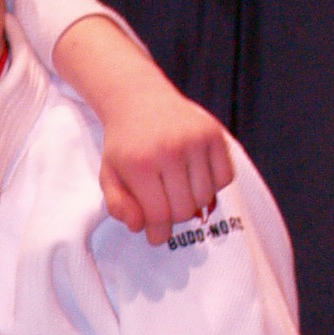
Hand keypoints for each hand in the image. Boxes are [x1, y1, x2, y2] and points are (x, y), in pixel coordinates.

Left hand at [59, 20, 231, 245]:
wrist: (140, 99)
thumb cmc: (125, 144)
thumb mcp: (108, 175)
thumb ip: (118, 206)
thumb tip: (139, 227)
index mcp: (140, 163)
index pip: (160, 215)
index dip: (158, 232)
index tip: (156, 235)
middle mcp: (170, 150)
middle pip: (184, 210)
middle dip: (173, 216)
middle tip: (164, 206)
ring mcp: (195, 140)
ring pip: (205, 198)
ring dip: (192, 202)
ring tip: (177, 189)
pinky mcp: (214, 134)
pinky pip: (225, 178)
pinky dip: (213, 185)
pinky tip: (195, 175)